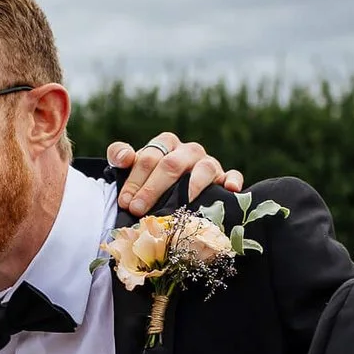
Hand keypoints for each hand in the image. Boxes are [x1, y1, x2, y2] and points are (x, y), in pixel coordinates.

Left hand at [105, 133, 245, 214]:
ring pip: (203, 168)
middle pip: (172, 164)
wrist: (175, 194)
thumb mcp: (133, 166)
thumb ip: (119, 155)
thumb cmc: (152, 179)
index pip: (149, 157)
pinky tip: (230, 190)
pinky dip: (233, 181)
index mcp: (166, 144)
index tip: (125, 202)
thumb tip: (123, 156)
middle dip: (153, 188)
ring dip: (192, 186)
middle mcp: (189, 151)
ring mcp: (209, 164)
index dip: (135, 180)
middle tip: (138, 210)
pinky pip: (233, 176)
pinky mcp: (225, 178)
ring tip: (182, 203)